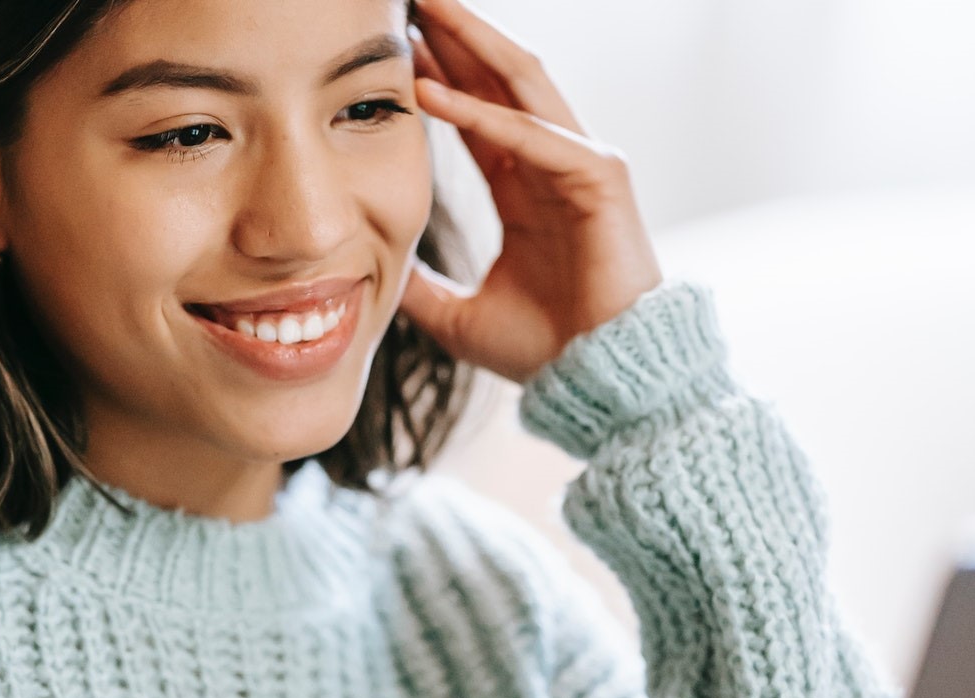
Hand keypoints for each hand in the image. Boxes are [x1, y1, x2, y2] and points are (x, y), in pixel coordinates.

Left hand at [400, 0, 663, 383]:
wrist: (598, 382)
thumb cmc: (545, 352)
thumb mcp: (459, 316)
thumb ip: (421, 290)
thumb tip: (373, 280)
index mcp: (526, 193)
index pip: (478, 115)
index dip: (438, 77)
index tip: (394, 48)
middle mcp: (554, 167)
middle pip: (499, 81)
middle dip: (456, 37)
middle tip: (411, 1)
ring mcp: (581, 166)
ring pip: (520, 84)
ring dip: (471, 43)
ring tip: (426, 9)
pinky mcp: (600, 178)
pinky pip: (533, 134)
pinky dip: (481, 112)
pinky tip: (430, 92)